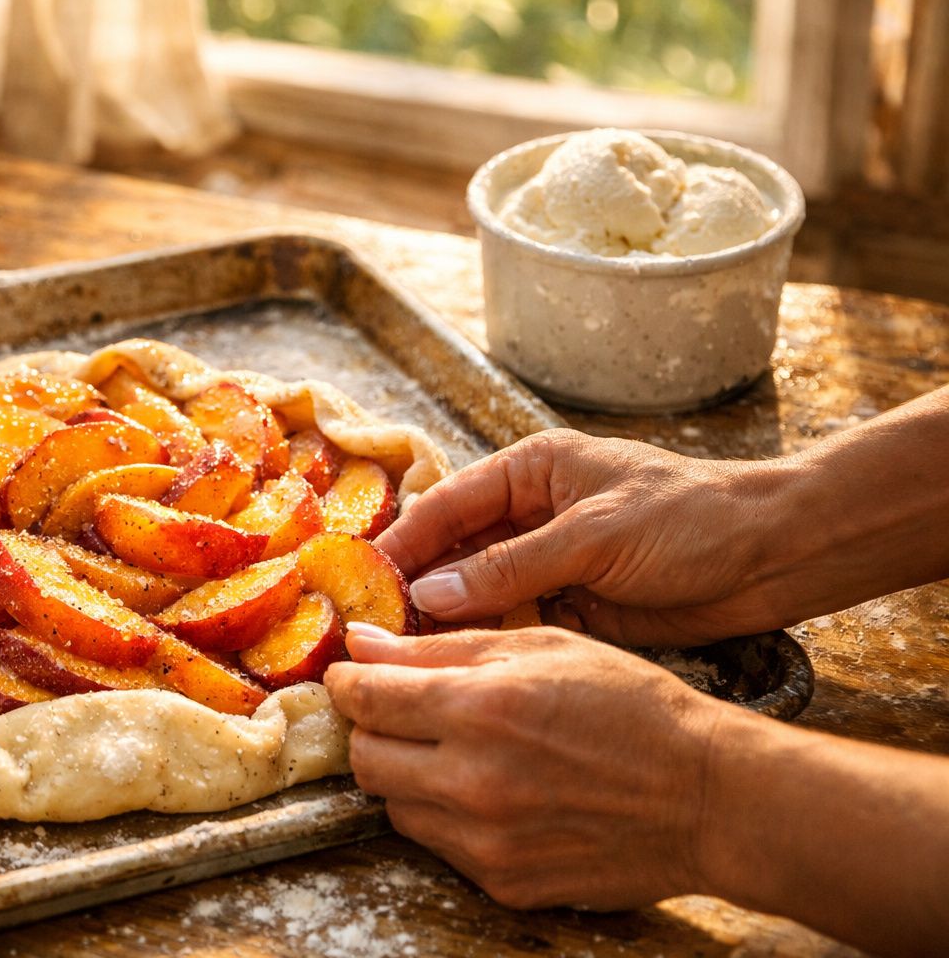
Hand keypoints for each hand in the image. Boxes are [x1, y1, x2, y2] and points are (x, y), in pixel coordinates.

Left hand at [324, 623, 728, 909]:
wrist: (706, 797)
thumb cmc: (631, 707)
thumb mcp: (539, 648)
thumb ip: (441, 648)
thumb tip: (364, 645)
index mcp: (479, 710)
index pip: (363, 698)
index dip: (347, 681)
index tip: (352, 674)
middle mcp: (472, 782)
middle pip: (365, 759)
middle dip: (372, 730)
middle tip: (402, 712)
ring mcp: (485, 842)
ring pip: (395, 806)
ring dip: (408, 776)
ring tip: (458, 752)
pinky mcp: (503, 883)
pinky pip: (440, 845)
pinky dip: (448, 817)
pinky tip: (492, 791)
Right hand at [377, 428, 796, 646]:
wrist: (775, 558)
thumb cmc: (691, 520)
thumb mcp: (595, 535)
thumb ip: (511, 566)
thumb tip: (430, 594)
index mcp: (534, 470)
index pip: (450, 503)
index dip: (405, 539)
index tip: (362, 577)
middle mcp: (533, 514)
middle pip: (456, 550)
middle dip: (418, 585)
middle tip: (372, 628)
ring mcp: (551, 563)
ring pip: (480, 592)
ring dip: (447, 620)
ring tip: (401, 655)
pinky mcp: (572, 607)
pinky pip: (513, 624)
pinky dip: (486, 644)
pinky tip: (456, 668)